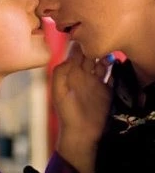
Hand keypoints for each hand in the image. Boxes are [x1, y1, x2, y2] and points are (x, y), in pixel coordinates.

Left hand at [52, 42, 111, 172]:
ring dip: (105, 56)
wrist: (81, 132)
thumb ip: (60, 73)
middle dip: (93, 47)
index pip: (74, 53)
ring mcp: (96, 81)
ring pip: (102, 62)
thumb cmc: (66, 113)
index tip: (84, 40)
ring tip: (105, 57)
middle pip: (89, 54)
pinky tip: (113, 66)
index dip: (79, 45)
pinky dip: (114, 68)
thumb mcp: (58, 92)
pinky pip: (112, 74)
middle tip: (98, 45)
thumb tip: (69, 58)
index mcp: (69, 73)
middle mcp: (82, 75)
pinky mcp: (107, 89)